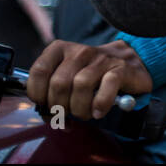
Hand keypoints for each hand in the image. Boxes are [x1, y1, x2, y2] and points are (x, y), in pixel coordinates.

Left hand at [26, 39, 153, 121]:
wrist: (127, 64)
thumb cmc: (91, 76)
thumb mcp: (67, 78)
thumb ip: (51, 93)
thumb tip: (45, 115)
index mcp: (61, 50)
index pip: (39, 71)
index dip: (38, 94)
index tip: (45, 104)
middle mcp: (80, 51)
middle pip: (59, 83)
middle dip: (60, 106)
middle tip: (67, 112)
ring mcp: (102, 58)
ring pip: (81, 85)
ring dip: (80, 108)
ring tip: (84, 113)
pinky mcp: (121, 68)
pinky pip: (106, 88)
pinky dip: (100, 104)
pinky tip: (98, 111)